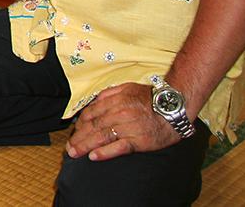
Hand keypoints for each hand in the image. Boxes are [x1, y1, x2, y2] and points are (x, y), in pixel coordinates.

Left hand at [66, 83, 181, 160]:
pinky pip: (119, 147)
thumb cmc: (151, 98)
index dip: (81, 124)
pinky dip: (105, 152)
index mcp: (115, 101)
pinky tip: (94, 157)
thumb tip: (94, 102)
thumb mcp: (127, 88)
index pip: (91, 113)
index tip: (75, 131)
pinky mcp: (138, 141)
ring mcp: (128, 128)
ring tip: (75, 153)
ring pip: (102, 137)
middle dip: (79, 137)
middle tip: (70, 147)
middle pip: (94, 127)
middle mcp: (119, 114)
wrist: (174, 107)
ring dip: (86, 146)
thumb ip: (109, 94)